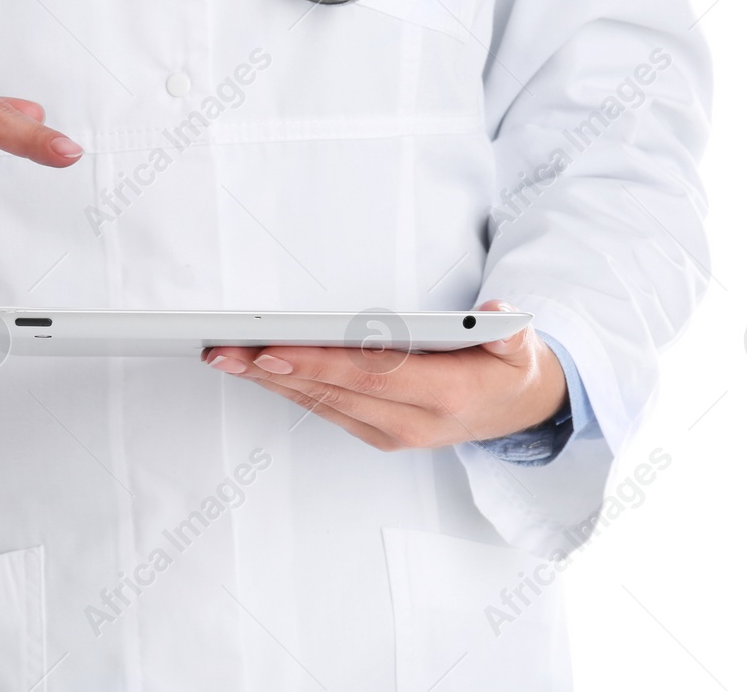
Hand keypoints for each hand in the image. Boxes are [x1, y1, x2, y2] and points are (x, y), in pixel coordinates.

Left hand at [202, 300, 566, 451]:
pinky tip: (258, 370)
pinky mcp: (375, 432)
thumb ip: (508, 330)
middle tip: (225, 351)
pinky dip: (289, 387)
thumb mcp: (520, 345)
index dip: (316, 363)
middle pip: (330, 391)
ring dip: (270, 380)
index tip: (272, 350)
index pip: (369, 375)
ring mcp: (390, 433)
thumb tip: (495, 313)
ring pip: (320, 402)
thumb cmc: (508, 370)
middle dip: (273, 369)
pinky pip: (324, 408)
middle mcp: (412, 423)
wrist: (515, 412)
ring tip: (227, 357)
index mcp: (445, 397)